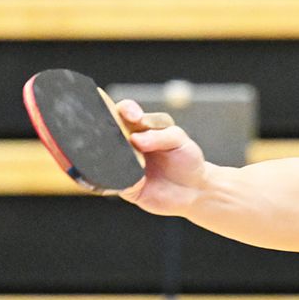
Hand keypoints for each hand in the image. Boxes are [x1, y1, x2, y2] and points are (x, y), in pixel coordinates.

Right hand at [115, 99, 209, 215]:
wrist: (192, 190)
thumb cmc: (186, 159)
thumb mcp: (179, 141)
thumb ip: (160, 136)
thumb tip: (134, 138)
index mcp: (139, 125)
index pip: (125, 110)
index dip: (126, 110)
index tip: (134, 117)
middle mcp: (125, 141)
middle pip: (108, 129)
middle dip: (112, 129)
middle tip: (130, 139)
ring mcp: (120, 161)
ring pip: (106, 154)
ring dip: (114, 154)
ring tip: (135, 161)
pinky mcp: (120, 183)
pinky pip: (111, 179)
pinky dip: (116, 177)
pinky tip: (129, 177)